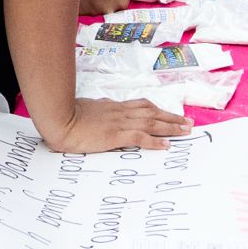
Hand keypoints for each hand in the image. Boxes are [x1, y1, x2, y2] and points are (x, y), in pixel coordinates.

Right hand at [41, 98, 193, 154]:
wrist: (59, 119)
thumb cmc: (69, 114)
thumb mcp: (87, 106)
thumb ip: (98, 106)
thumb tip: (103, 103)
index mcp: (113, 106)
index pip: (142, 106)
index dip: (158, 110)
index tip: (170, 113)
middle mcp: (120, 112)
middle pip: (152, 112)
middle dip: (172, 118)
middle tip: (188, 122)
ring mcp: (119, 122)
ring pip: (151, 122)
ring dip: (171, 127)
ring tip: (185, 131)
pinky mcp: (115, 134)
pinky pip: (140, 137)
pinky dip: (155, 141)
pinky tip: (166, 145)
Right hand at [80, 0, 140, 14]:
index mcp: (122, 2)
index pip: (122, 4)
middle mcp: (109, 10)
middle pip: (110, 9)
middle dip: (107, 0)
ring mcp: (94, 12)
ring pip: (97, 10)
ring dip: (95, 3)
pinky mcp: (81, 11)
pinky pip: (85, 11)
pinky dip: (84, 4)